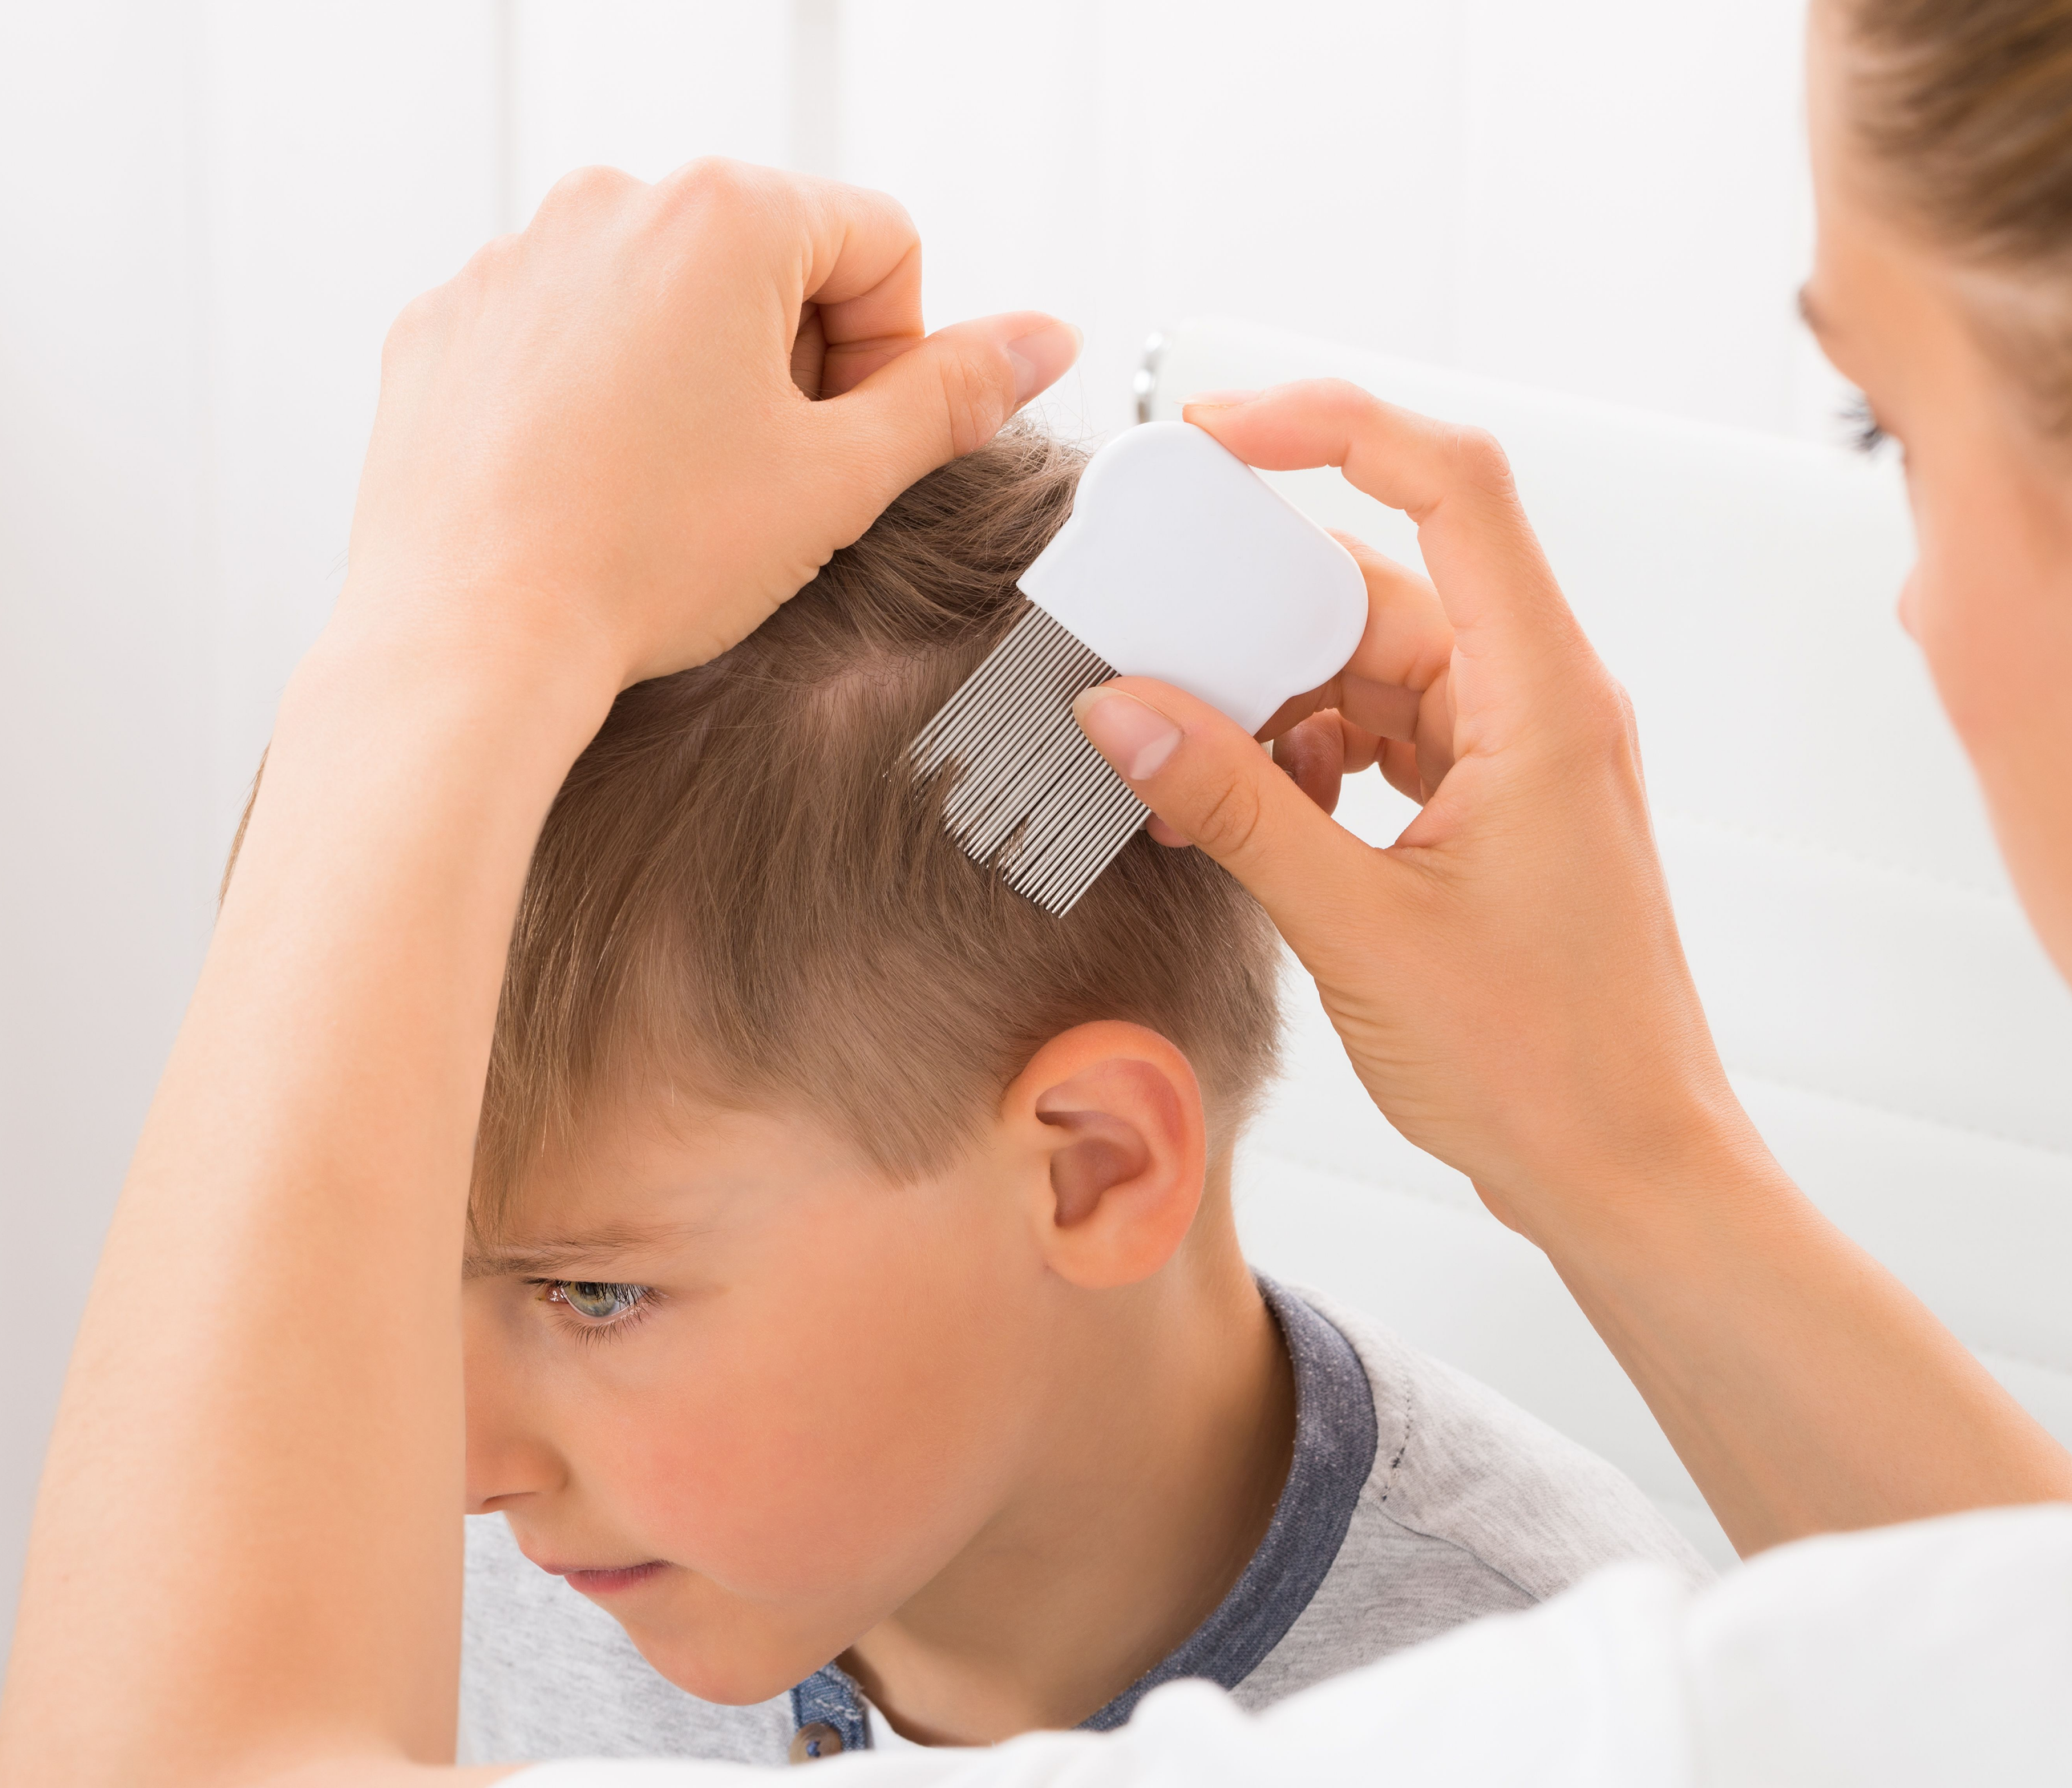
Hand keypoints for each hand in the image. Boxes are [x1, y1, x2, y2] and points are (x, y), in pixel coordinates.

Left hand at [340, 158, 1078, 691]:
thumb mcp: (838, 480)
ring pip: (665, 296)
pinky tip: (598, 482)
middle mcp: (611, 204)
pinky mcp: (454, 321)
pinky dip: (600, 393)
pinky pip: (567, 330)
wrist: (473, 637)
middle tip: (768, 475)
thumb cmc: (645, 558)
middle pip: (771, 260)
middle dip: (794, 361)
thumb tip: (1041, 339)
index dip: (894, 354)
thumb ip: (953, 395)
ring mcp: (517, 257)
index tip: (845, 440)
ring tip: (676, 488)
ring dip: (698, 377)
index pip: (882, 243)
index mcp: (725, 216)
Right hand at [1075, 380, 1751, 1239]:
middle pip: (1380, 582)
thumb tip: (1121, 710)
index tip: (1211, 435)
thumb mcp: (1357, 926)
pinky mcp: (1485, 810)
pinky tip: (1234, 808)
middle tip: (1142, 637)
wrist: (1624, 1173)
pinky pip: (1375, 736)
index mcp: (1542, 696)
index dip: (1330, 427)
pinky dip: (1298, 757)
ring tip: (1172, 760)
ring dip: (1265, 700)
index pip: (1450, 485)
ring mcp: (1513, 756)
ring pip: (1367, 665)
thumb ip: (1235, 806)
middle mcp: (1536, 702)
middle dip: (1253, 608)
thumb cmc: (1541, 1062)